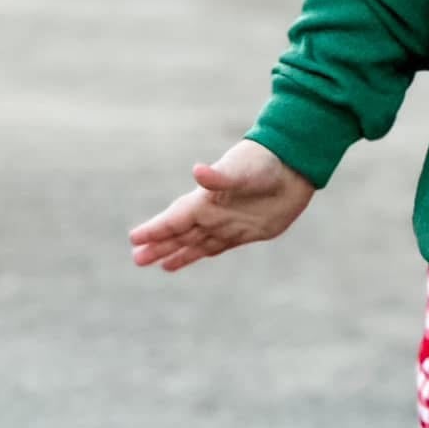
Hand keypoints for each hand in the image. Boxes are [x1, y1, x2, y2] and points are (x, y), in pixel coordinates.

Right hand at [128, 139, 314, 272]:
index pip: (175, 219)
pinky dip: (199, 253)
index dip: (156, 230)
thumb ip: (220, 176)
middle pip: (180, 233)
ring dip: (175, 252)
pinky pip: (216, 246)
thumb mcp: (242, 171)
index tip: (134, 238)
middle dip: (159, 246)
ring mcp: (228, 223)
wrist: (294, 167)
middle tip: (136, 259)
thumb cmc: (265, 164)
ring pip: (194, 242)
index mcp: (207, 200)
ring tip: (154, 263)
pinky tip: (185, 259)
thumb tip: (198, 171)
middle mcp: (213, 213)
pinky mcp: (245, 231)